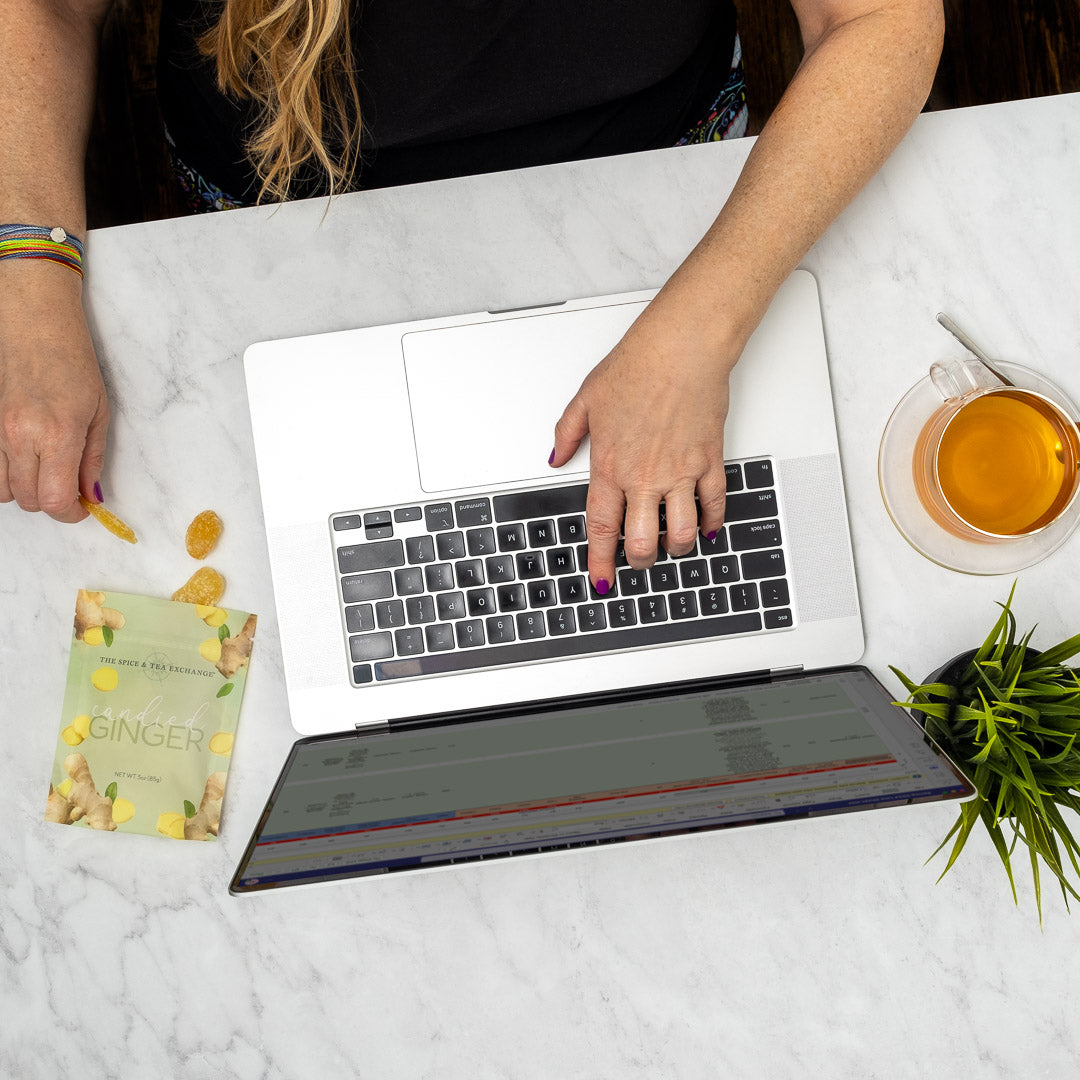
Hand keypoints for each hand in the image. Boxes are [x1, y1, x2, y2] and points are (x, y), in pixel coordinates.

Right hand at [0, 263, 109, 522]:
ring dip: (25, 490)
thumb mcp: (98, 411)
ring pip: (1, 491)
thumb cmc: (71, 360)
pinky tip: (22, 459)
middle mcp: (19, 438)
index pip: (54, 500)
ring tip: (43, 470)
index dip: (69, 514)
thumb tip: (91, 494)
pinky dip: (4, 474)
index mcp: (56, 435)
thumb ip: (93, 459)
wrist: (31, 322)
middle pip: (27, 500)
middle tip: (67, 486)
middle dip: (51, 502)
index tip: (80, 508)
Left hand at [550, 300, 732, 592]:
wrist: (682, 348)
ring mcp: (681, 472)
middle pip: (643, 542)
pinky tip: (706, 526)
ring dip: (675, 547)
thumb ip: (568, 433)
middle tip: (637, 560)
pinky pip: (714, 504)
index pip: (602, 528)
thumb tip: (556, 455)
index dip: (600, 561)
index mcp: (611, 465)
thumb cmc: (638, 366)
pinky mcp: (710, 460)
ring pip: (682, 533)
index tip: (600, 579)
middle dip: (639, 561)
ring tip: (670, 545)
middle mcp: (645, 476)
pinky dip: (711, 522)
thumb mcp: (586, 399)